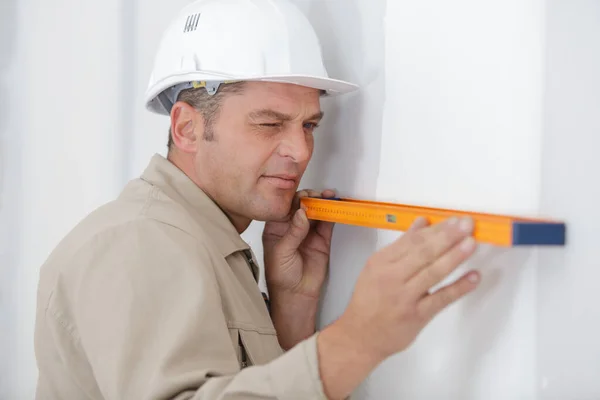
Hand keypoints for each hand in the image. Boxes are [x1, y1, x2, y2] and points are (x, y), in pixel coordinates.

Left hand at [262, 188, 335, 349]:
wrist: (296, 295)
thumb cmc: (281, 276)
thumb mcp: (282, 252)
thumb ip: (293, 232)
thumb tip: (303, 212)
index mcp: (276, 227)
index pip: (286, 207)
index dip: (295, 199)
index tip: (304, 196)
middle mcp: (292, 227)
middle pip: (303, 206)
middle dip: (311, 198)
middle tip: (319, 195)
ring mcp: (308, 232)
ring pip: (316, 212)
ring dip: (323, 203)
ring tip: (330, 197)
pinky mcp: (322, 240)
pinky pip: (328, 223)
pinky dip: (332, 214)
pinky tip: (335, 206)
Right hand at [317, 216, 480, 398]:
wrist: (360, 335)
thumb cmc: (369, 300)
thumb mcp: (377, 268)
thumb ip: (401, 246)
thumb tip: (422, 223)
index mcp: (381, 261)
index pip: (412, 240)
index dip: (436, 229)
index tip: (454, 220)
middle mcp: (392, 277)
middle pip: (423, 253)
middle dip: (447, 236)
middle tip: (467, 225)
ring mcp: (404, 297)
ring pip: (433, 273)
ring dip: (454, 257)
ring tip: (471, 243)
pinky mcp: (416, 316)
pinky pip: (441, 299)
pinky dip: (459, 287)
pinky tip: (473, 277)